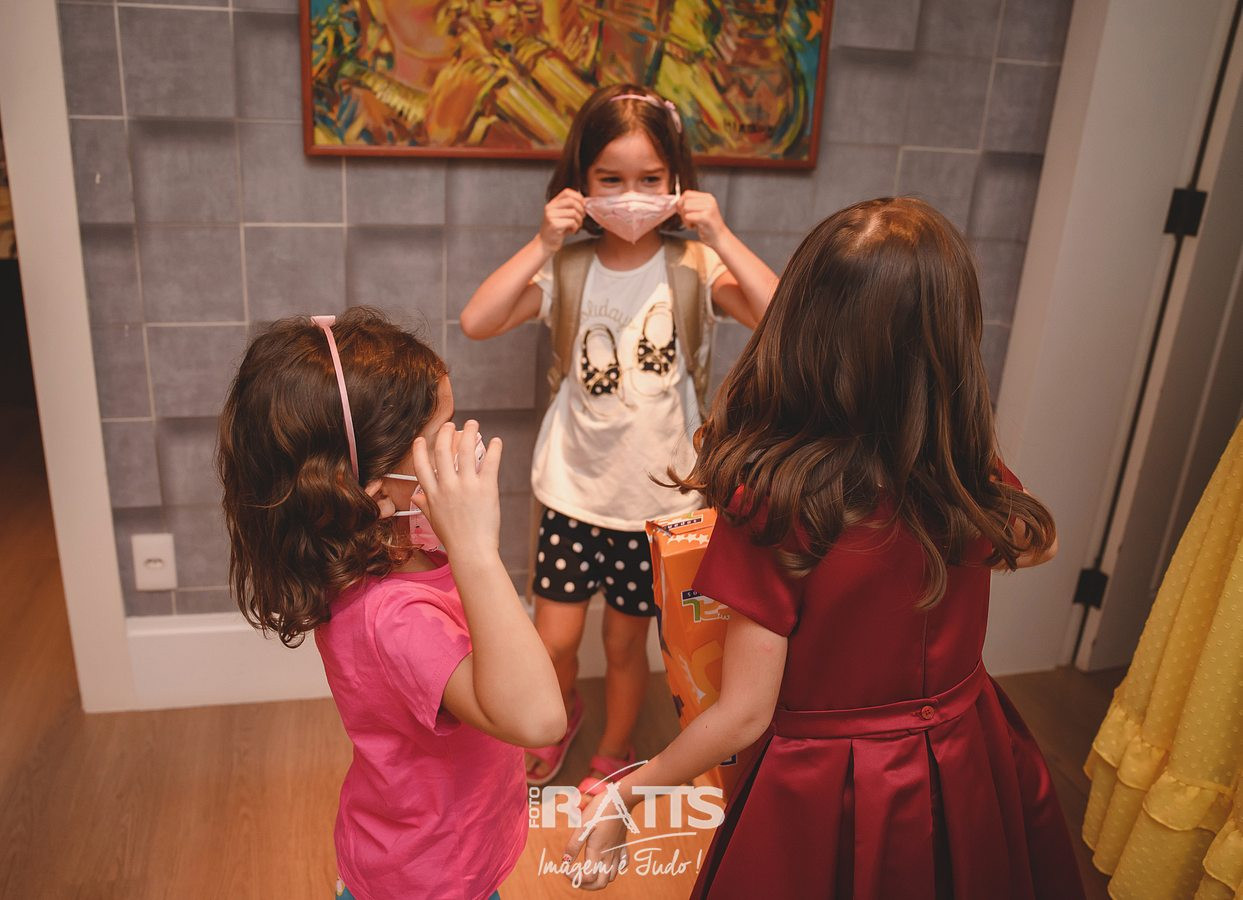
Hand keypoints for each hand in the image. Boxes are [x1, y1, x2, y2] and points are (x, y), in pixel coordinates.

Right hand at [409, 420, 501, 556]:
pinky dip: (494, 449)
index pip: (421, 466)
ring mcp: (467, 486)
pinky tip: (496, 441)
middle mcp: (447, 487)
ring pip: (465, 450)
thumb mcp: (434, 521)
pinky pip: (490, 462)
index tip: (420, 439)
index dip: (419, 450)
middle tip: (450, 425)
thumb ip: (425, 504)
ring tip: (473, 424)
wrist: (472, 551)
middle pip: (441, 451)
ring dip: (470, 433)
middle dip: (445, 433)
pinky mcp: (486, 488)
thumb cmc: (454, 539)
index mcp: (433, 494)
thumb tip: (416, 496)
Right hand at [539, 188, 585, 253]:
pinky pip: (571, 222)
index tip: (583, 205)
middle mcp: (550, 207)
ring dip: (579, 220)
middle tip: (582, 217)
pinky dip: (575, 227)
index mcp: (553, 203)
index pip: (567, 192)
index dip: (578, 197)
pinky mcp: (554, 225)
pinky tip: (572, 231)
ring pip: (573, 212)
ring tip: (577, 226)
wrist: (546, 243)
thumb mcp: (563, 216)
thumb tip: (585, 201)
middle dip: (581, 209)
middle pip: (571, 201)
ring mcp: (551, 216)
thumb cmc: (557, 230)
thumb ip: (570, 207)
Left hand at [563, 791, 628, 889]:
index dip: (574, 878)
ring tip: (587, 870)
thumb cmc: (600, 809)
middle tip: (575, 875)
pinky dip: (615, 869)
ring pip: (612, 877)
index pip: (587, 878)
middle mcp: (609, 855)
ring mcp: (618, 851)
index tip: (565, 869)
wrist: (621, 798)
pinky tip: (607, 862)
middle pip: (601, 883)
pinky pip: (623, 864)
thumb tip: (565, 861)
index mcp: (598, 851)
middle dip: (586, 885)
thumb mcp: (583, 825)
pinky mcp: (624, 844)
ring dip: (599, 879)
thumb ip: (573, 845)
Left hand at [677, 190, 728, 248]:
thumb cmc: (708, 227)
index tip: (683, 212)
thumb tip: (677, 203)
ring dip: (685, 219)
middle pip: (685, 201)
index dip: (681, 203)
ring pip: (685, 208)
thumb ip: (691, 204)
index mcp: (708, 197)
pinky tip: (695, 227)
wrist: (720, 238)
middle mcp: (709, 200)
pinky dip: (688, 224)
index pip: (687, 193)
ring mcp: (709, 208)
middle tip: (689, 220)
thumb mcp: (700, 211)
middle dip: (682, 212)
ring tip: (693, 224)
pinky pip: (688, 217)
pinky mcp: (706, 217)